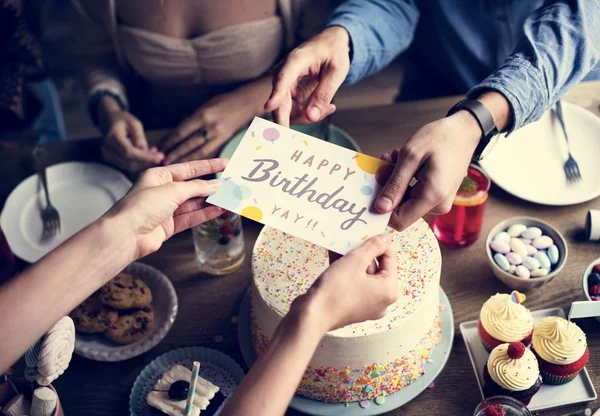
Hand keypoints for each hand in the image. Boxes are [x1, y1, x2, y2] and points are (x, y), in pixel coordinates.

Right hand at [98, 97, 163, 171]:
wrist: (109, 120)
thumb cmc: (123, 120)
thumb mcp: (134, 123)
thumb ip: (139, 137)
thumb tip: (144, 151)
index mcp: (112, 137)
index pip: (129, 152)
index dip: (145, 157)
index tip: (160, 157)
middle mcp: (107, 148)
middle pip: (130, 161)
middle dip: (147, 161)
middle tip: (160, 155)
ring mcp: (107, 155)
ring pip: (129, 166)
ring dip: (143, 163)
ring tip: (153, 154)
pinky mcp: (110, 159)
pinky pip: (127, 165)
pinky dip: (138, 163)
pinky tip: (146, 156)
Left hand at [103, 159, 227, 258]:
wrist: (127, 234)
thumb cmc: (142, 206)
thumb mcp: (173, 190)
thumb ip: (197, 187)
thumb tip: (216, 184)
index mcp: (158, 176)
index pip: (188, 168)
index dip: (207, 166)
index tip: (225, 164)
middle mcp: (162, 191)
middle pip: (192, 187)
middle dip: (210, 186)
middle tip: (230, 184)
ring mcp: (165, 209)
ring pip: (193, 203)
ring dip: (210, 201)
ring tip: (228, 198)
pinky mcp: (168, 226)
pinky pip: (190, 217)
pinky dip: (204, 214)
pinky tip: (218, 210)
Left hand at [161, 79, 269, 163]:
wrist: (247, 103)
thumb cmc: (224, 102)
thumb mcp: (205, 106)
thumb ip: (192, 120)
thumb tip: (177, 135)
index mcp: (202, 115)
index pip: (181, 131)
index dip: (168, 141)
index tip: (158, 148)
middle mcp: (210, 127)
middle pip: (188, 144)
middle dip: (174, 154)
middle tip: (161, 162)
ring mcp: (219, 136)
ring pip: (198, 152)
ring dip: (185, 160)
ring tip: (173, 166)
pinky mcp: (225, 142)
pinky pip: (210, 154)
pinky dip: (199, 161)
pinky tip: (191, 167)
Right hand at [264, 26, 350, 126]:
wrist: (329, 45)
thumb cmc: (333, 53)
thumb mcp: (336, 73)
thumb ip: (324, 94)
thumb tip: (312, 117)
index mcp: (296, 60)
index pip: (283, 79)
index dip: (276, 95)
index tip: (268, 107)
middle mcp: (283, 72)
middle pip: (281, 104)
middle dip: (301, 117)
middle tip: (324, 113)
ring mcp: (283, 84)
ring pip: (286, 112)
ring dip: (307, 116)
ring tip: (328, 107)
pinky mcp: (287, 92)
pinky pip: (292, 111)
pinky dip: (308, 113)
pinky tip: (324, 107)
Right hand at [295, 235, 397, 332]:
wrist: (312, 315)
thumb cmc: (336, 290)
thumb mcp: (355, 261)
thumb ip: (372, 246)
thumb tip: (385, 238)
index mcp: (389, 291)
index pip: (390, 260)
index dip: (378, 244)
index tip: (366, 233)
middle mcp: (381, 301)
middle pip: (376, 269)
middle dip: (362, 253)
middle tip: (351, 240)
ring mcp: (366, 306)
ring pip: (363, 276)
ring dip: (352, 261)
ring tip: (339, 247)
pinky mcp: (352, 308)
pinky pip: (354, 285)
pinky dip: (346, 272)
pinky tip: (334, 258)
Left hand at [375, 110, 480, 230]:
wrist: (463, 131)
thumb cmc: (440, 138)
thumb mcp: (411, 156)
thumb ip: (395, 183)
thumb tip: (380, 208)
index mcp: (432, 197)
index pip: (399, 221)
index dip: (382, 207)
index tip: (377, 183)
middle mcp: (438, 206)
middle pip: (401, 209)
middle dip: (389, 187)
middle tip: (386, 161)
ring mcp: (439, 202)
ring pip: (405, 200)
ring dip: (396, 180)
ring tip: (396, 157)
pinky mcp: (438, 196)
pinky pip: (414, 194)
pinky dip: (405, 179)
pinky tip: (405, 161)